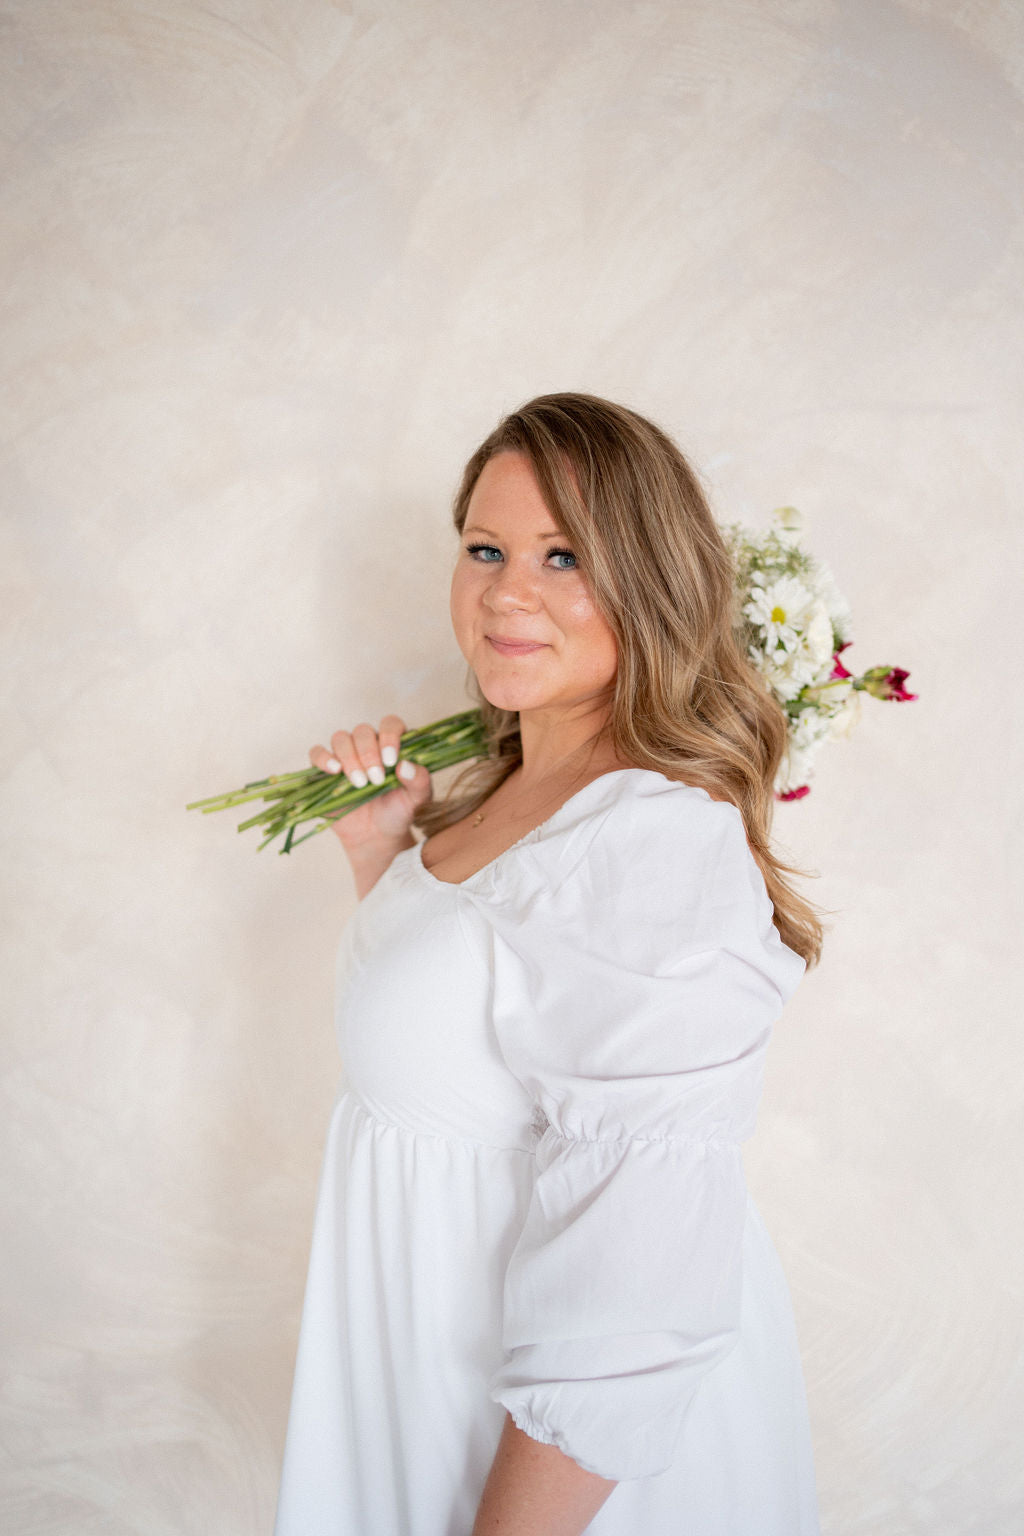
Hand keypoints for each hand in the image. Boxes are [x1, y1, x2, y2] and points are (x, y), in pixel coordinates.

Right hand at [308, 714, 431, 861]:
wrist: (377, 836)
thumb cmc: (399, 812)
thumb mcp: (418, 800)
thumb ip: (420, 781)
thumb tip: (405, 765)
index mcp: (393, 745)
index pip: (390, 724)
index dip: (390, 736)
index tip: (391, 761)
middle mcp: (368, 745)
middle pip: (363, 731)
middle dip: (368, 753)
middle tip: (376, 779)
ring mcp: (345, 756)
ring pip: (341, 738)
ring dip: (349, 758)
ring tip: (359, 782)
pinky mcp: (324, 770)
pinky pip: (317, 753)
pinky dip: (323, 758)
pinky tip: (334, 771)